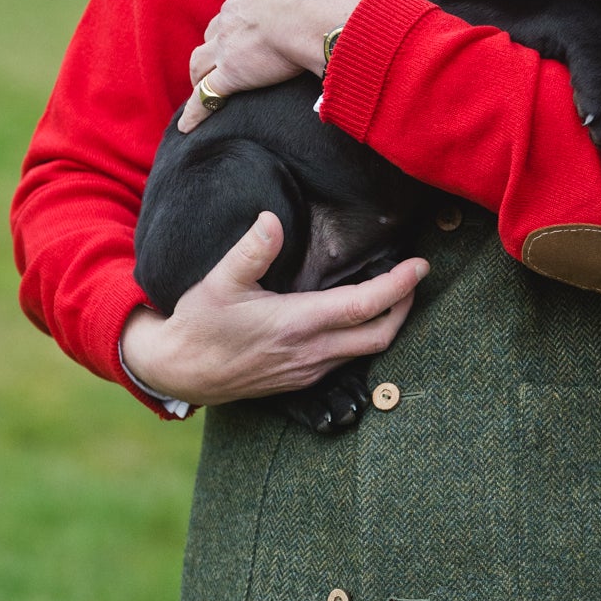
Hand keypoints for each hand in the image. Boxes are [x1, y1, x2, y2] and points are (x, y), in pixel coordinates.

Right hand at [120, 212, 427, 406]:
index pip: (364, 306)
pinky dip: (365, 337)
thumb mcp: (219, 282)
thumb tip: (272, 220)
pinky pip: (348, 361)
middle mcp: (310, 353)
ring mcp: (308, 372)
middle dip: (405, 306)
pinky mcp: (302, 381)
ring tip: (395, 293)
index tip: (420, 266)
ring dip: (387, 323)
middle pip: (379, 335)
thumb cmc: (199, 324)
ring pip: (367, 351)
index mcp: (297, 325)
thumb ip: (250, 251)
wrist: (180, 371)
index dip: (398, 286)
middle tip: (415, 278)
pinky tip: (360, 318)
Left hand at [179, 0, 369, 131]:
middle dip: (223, 37)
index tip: (263, 17)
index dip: (251, 8)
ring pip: (203, 58)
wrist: (311, 5)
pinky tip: (188, 126)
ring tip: (202, 80)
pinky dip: (197, 111)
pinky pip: (208, 97)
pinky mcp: (233, 74)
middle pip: (219, 26)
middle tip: (233, 50)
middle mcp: (232, 13)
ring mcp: (228, 45)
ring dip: (201, 69)